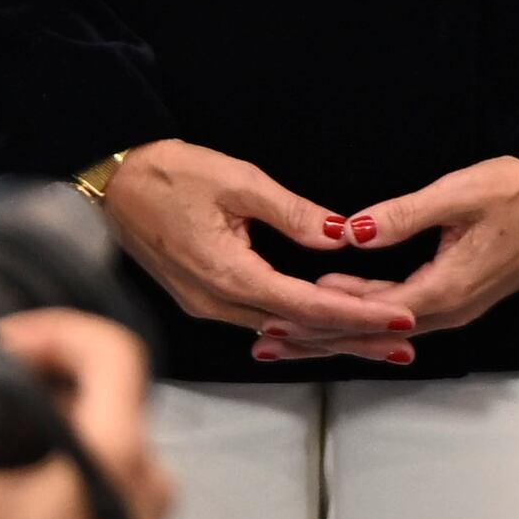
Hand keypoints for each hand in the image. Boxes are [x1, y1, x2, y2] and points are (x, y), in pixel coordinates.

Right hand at [0, 309, 169, 518]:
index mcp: (119, 450)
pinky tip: (11, 483)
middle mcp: (146, 471)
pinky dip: (59, 457)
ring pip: (103, 429)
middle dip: (43, 373)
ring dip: (49, 417)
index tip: (1, 344)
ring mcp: (142, 504)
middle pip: (106, 385)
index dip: (56, 330)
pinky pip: (101, 470)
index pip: (113, 347)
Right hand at [88, 139, 409, 356]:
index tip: (400, 318)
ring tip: (379, 338)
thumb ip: (294, 213)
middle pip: (298, 329)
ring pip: (281, 329)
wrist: (114, 184)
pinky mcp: (204, 295)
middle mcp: (216, 301)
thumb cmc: (171, 176)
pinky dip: (300, 323)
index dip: (357, 315)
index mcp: (228, 275)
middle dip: (354, 337)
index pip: (307, 306)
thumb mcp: (239, 183)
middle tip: (405, 343)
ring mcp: (207, 303)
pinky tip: (328, 324)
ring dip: (330, 334)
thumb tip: (341, 235)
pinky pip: (260, 318)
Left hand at [255, 157, 518, 362]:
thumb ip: (403, 216)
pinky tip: (348, 308)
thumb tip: (351, 234)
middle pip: (373, 332)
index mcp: (447, 289)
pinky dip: (369, 314)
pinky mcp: (470, 292)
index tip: (275, 319)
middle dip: (319, 336)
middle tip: (266, 340)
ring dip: (341, 328)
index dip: (321, 319)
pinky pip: (407, 314)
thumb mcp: (461, 193)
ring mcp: (464, 305)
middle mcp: (453, 309)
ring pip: (389, 326)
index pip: (369, 315)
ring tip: (294, 332)